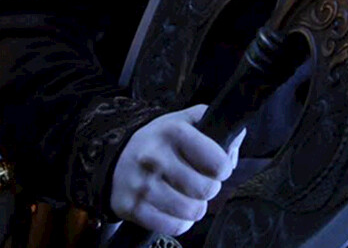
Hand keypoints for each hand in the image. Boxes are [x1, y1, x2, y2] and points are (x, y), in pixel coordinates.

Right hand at [111, 105, 244, 235]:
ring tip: (187, 196)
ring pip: (192, 211)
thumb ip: (214, 125)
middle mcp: (155, 157)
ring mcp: (142, 184)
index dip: (223, 169)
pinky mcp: (132, 207)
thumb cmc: (157, 142)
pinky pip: (173, 226)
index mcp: (173, 132)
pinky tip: (174, 209)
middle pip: (206, 190)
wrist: (113, 158)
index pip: (218, 163)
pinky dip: (180, 222)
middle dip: (209, 189)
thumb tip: (235, 141)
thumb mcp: (183, 121)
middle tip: (201, 184)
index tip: (216, 169)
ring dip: (195, 207)